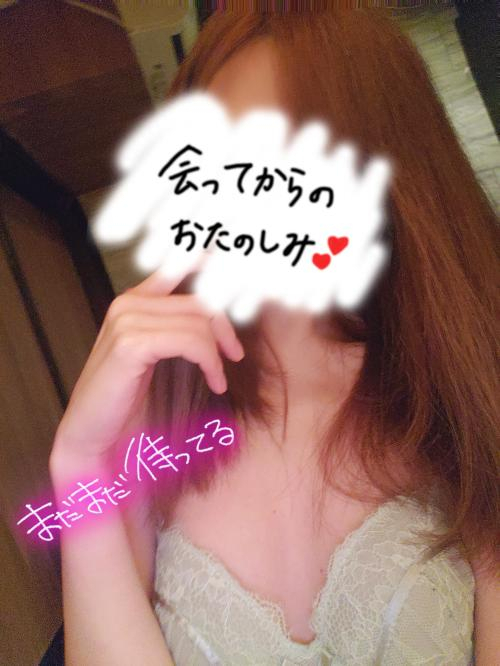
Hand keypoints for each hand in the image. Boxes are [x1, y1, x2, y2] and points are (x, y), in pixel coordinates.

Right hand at [49, 268, 243, 467]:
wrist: (94, 436)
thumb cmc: (126, 400)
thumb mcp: (158, 356)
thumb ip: (181, 329)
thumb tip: (223, 317)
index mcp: (135, 300)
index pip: (179, 262)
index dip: (213, 264)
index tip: (244, 276)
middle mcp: (128, 302)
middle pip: (199, 300)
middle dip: (225, 328)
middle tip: (235, 355)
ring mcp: (126, 320)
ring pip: (198, 322)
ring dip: (217, 353)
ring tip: (218, 380)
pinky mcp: (130, 344)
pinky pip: (190, 341)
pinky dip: (210, 362)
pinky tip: (214, 383)